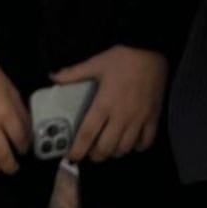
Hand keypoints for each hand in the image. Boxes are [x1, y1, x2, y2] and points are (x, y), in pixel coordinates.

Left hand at [50, 45, 167, 162]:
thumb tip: (52, 77)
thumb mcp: (96, 63)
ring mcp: (139, 119)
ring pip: (125, 148)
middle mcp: (121, 116)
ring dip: (115, 152)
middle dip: (96, 155)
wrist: (150, 50)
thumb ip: (74, 73)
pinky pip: (146, 141)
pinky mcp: (153, 117)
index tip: (72, 157)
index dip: (78, 150)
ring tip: (109, 147)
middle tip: (91, 152)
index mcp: (103, 104)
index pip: (87, 134)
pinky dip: (138, 147)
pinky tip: (132, 142)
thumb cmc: (122, 58)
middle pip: (106, 148)